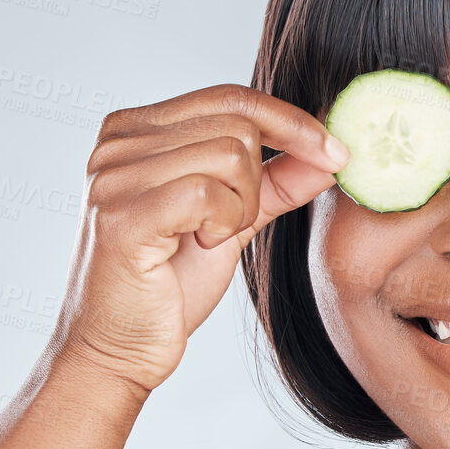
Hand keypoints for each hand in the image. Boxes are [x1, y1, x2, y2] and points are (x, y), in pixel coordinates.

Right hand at [46, 83, 348, 394]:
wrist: (118, 351)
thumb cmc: (167, 288)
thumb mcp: (231, 221)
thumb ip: (274, 182)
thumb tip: (331, 153)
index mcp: (135, 130)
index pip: (230, 97)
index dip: (290, 121)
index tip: (336, 152)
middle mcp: (117, 143)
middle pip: (236, 125)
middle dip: (257, 183)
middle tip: (231, 226)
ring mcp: (114, 177)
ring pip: (229, 157)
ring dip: (240, 209)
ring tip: (207, 240)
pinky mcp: (121, 216)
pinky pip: (208, 193)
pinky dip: (224, 224)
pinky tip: (200, 247)